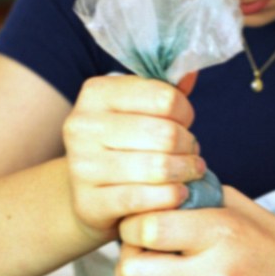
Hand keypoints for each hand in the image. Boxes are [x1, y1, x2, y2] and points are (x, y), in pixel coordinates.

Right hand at [62, 72, 202, 238]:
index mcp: (96, 92)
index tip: (185, 122)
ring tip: (192, 170)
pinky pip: (143, 199)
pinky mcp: (88, 202)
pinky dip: (170, 196)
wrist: (87, 191)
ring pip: (157, 167)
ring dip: (186, 171)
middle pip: (164, 134)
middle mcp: (82, 126)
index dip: (185, 111)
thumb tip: (190, 73)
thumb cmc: (123, 142)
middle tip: (192, 151)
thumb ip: (168, 90)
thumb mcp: (140, 109)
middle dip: (188, 144)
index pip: (164, 97)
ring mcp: (82, 166)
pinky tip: (179, 193)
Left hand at [114, 186, 274, 275]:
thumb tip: (155, 190)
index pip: (148, 228)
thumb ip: (196, 197)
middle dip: (126, 256)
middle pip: (132, 270)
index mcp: (220, 232)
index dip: (134, 223)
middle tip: (139, 250)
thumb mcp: (240, 206)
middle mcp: (212, 273)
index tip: (142, 222)